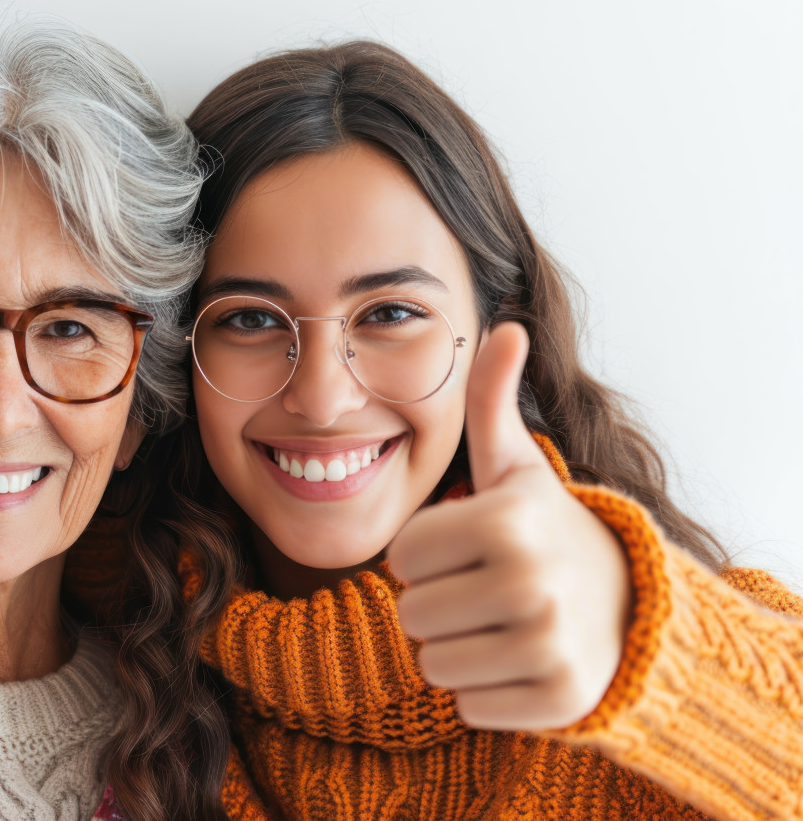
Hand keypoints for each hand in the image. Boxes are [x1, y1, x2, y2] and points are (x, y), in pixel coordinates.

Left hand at [386, 322, 630, 731]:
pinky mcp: (559, 699)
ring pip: (433, 664)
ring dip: (456, 647)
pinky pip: (467, 705)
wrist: (632, 605)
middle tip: (483, 587)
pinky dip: (485, 689)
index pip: (401, 558)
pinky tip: (519, 658)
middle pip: (411, 614)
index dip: (426, 554)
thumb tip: (504, 327)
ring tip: (499, 621)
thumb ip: (492, 402)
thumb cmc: (548, 530)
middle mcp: (531, 582)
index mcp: (507, 520)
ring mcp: (549, 645)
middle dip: (438, 602)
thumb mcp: (518, 467)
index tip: (467, 547)